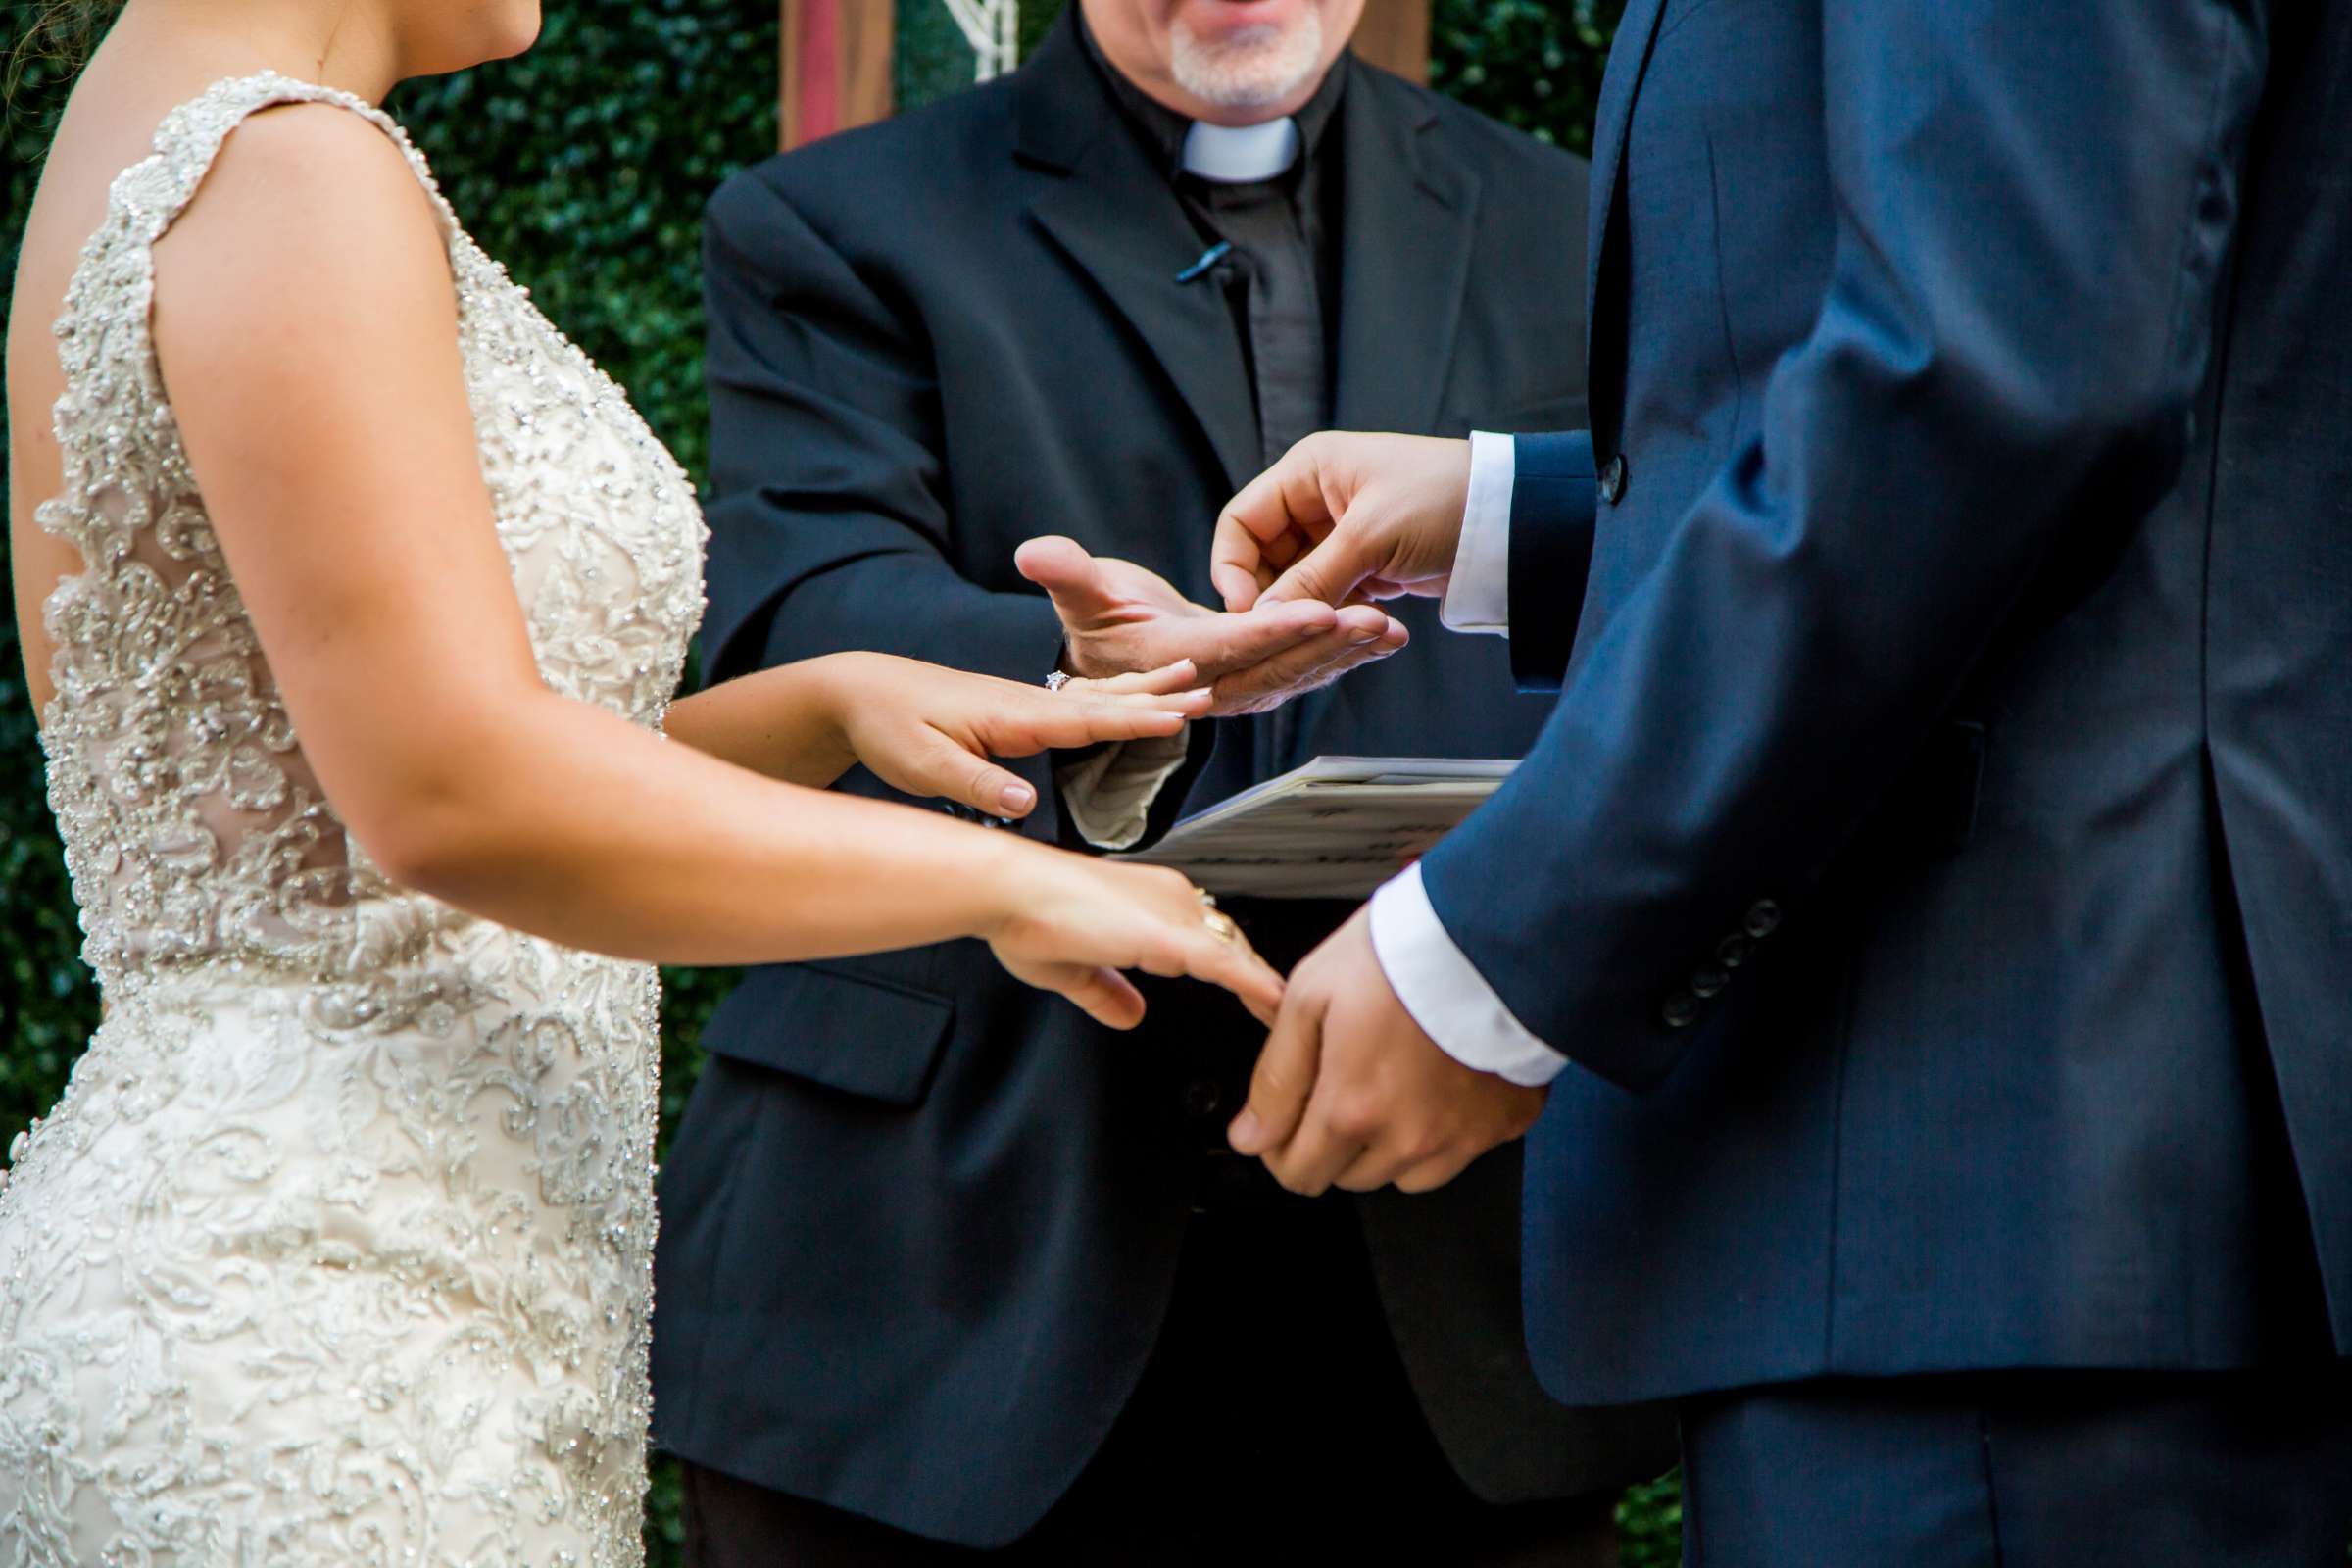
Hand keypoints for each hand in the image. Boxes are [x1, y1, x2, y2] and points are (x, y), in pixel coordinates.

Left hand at [820, 652, 1212, 817]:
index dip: (1135, 719)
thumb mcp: (923, 764)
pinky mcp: (1017, 711)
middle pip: (1106, 698)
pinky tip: (1130, 700)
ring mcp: (1024, 703)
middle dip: (1157, 694)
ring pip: (1097, 696)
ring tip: (1189, 678)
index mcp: (1013, 714)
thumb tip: (1026, 805)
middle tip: (1208, 686)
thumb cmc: (888, 727)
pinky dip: (1116, 699)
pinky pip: (1080, 704)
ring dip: (1144, 691)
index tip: (1180, 714)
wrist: (859, 692)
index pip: (1087, 717)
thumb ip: (976, 783)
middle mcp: (1027, 702)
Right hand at [987, 854, 1284, 1029]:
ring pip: (1236, 953)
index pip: (1207, 935)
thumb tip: (1130, 1015)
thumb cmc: (1023, 917)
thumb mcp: (1074, 967)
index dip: (1230, 965)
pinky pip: (1226, 965)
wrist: (1004, 891)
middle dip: (1254, 979)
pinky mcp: (1168, 935)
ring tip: (1292, 1018)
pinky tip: (1274, 1007)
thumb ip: (1107, 991)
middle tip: (1284, 1014)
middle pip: (1231, 943)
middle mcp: (1171, 897)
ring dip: (1262, 987)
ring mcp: (1174, 913)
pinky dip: (1254, 987)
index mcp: (1151, 898)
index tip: (1249, 990)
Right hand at [1016, 536, 1407, 717]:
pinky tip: (1391, 634)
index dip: (1273, 629)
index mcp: (1174, 655)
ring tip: (1391, 628)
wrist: (1115, 658)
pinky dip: (1348, 654)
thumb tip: (1033, 552)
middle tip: (1375, 619)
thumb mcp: (1082, 593)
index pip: (1230, 643)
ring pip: (1300, 672)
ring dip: (1347, 652)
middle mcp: (1212, 682)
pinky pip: (1308, 670)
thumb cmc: (1098, 618)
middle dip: (1328, 643)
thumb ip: (1065, 574)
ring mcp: (1242, 686)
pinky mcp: (1261, 679)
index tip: (1317, 609)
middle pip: (1277, 663)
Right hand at [1210, 433, 1472, 611]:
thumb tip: (1259, 621)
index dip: (1233, 568)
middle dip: (1274, 597)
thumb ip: (1310, 580)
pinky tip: (1361, 627)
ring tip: (1333, 632)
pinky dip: (1339, 616)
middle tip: (1286, 635)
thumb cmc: (1443, 502)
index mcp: (1308, 471)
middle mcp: (1317, 500)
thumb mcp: (1369, 538)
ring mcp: (1341, 536)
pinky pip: (1332, 598)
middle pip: (1264, 559)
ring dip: (1310, 612)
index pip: (1241, 522)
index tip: (1245, 612)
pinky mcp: (1367, 565)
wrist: (1515, 520)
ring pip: (1298, 585)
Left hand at [1226, 906, 1543, 1194]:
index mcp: (1353, 1109)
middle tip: (1344, 1079)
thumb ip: (1277, 1079)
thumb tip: (1251, 1137)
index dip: (1280, 1148)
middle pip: (1349, 1178)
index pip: (1299, 1175)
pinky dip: (1443, 1129)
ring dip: (1388, 1143)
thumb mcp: (1309, 998)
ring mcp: (1462, 1138)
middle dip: (1334, 1140)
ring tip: (1394, 1077)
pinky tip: (1439, 1080)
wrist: (1488, 930)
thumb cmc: (1398, 954)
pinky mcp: (1504, 1124)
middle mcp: (1409, 1139)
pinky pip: (1459, 1151)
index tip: (1286, 1118)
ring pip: (1404, 1175)